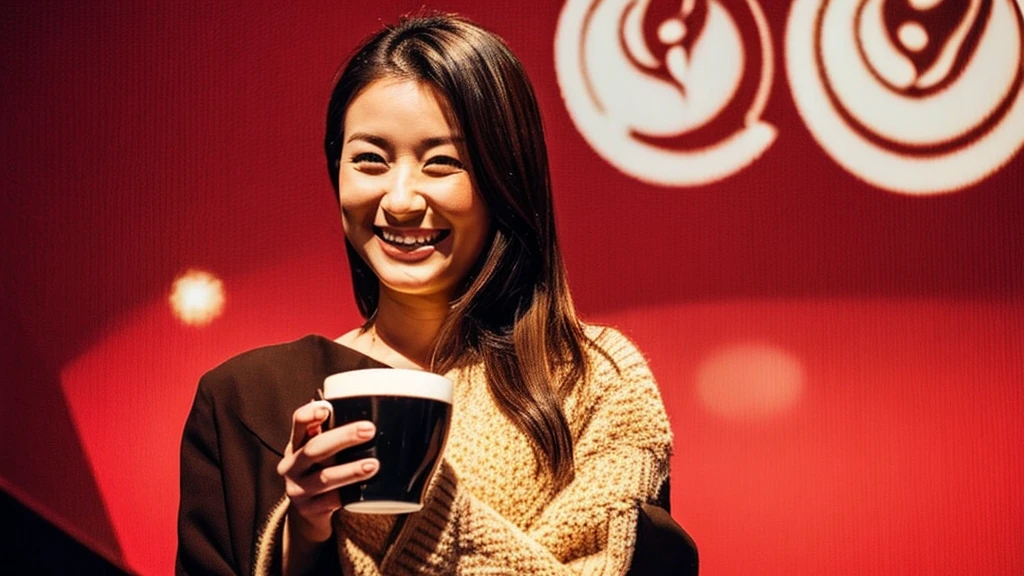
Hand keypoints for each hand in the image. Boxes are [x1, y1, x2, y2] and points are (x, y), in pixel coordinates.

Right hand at [277, 400, 378, 542]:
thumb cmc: (320, 470)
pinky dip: (349, 495)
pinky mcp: (309, 510)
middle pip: (315, 448)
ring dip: (350, 470)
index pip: (297, 423)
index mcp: (296, 444)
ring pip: (324, 478)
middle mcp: (291, 465)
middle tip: (369, 430)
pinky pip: (331, 501)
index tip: (327, 409)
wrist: (307, 512)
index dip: (309, 415)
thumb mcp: (321, 451)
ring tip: (373, 465)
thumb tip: (372, 406)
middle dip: (343, 438)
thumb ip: (334, 432)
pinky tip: (365, 491)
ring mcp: (298, 489)